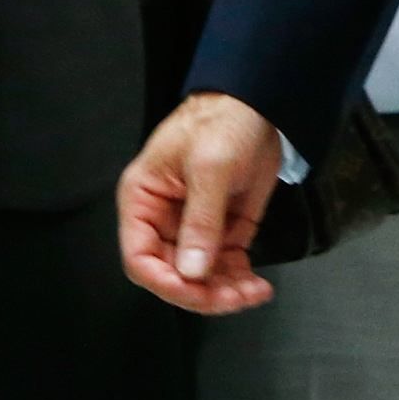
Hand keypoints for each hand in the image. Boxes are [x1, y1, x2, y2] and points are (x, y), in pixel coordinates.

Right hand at [117, 91, 285, 315]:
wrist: (260, 101)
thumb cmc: (223, 121)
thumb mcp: (211, 166)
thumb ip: (201, 219)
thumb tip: (191, 271)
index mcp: (142, 201)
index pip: (139, 257)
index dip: (163, 282)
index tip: (194, 291)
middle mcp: (163, 220)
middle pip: (172, 274)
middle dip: (202, 292)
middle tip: (235, 298)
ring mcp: (194, 227)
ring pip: (200, 277)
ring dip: (224, 292)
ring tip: (254, 293)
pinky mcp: (224, 229)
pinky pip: (224, 266)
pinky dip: (239, 280)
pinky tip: (257, 286)